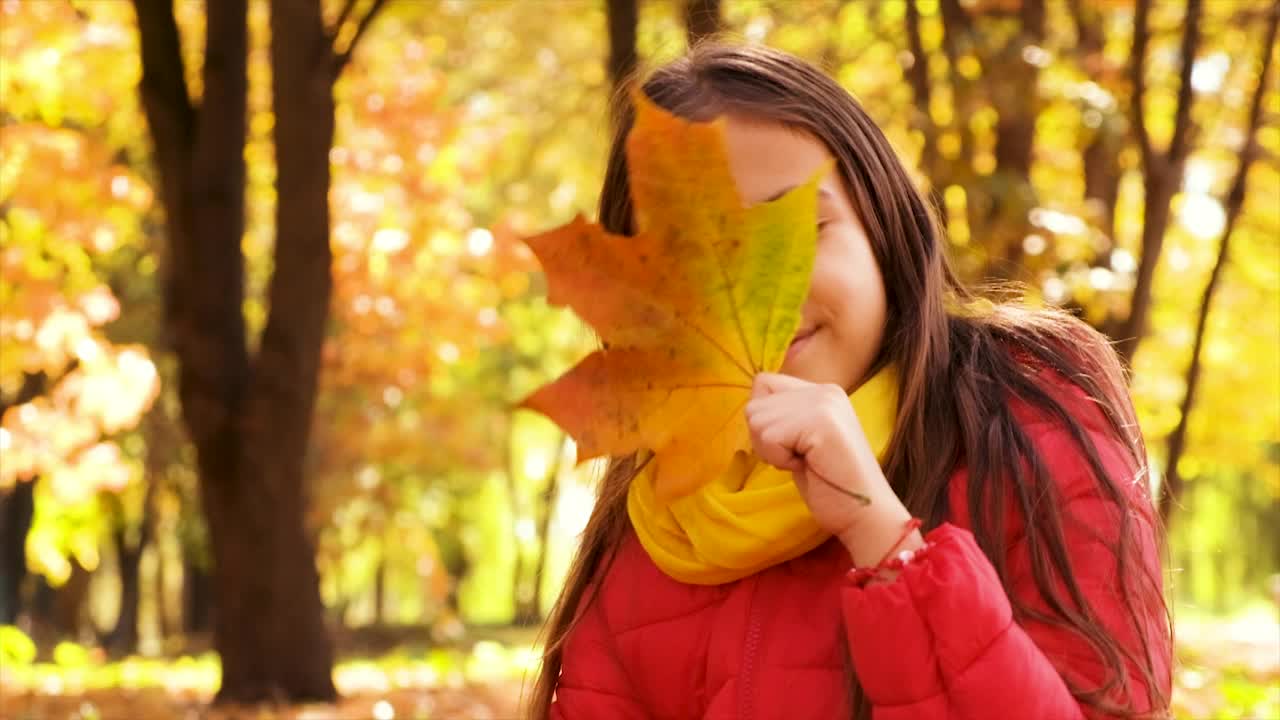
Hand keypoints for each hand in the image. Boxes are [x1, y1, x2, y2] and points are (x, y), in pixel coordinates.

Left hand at [746, 372, 920, 567]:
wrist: (865, 513)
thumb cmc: (830, 484)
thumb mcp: (802, 439)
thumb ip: (785, 416)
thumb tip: (751, 406)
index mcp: (822, 390)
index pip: (764, 384)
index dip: (764, 421)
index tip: (792, 444)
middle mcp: (824, 389)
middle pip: (754, 404)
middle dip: (765, 439)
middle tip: (799, 457)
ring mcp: (824, 403)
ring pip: (756, 420)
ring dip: (771, 451)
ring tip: (805, 461)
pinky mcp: (821, 422)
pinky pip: (769, 438)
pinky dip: (780, 460)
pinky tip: (807, 466)